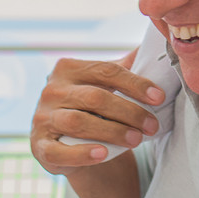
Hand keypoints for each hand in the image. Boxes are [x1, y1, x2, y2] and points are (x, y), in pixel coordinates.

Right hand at [30, 51, 164, 176]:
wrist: (68, 142)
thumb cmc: (91, 107)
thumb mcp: (104, 84)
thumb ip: (126, 66)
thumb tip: (158, 43)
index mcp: (68, 68)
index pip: (106, 71)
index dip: (135, 84)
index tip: (159, 97)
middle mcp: (51, 90)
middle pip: (95, 97)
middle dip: (129, 112)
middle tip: (152, 125)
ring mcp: (42, 118)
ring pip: (79, 122)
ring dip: (112, 132)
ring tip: (136, 139)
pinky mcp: (39, 146)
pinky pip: (59, 151)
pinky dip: (82, 153)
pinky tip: (103, 154)